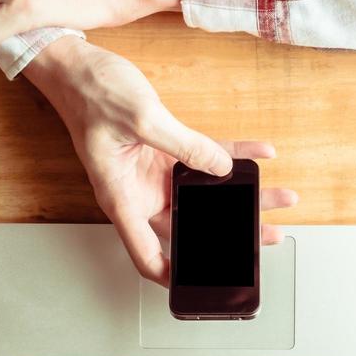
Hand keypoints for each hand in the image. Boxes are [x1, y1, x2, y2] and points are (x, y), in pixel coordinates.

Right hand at [24, 37, 296, 284]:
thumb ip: (185, 145)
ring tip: (278, 198)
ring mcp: (155, 174)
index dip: (171, 277)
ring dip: (242, 196)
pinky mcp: (165, 151)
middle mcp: (140, 193)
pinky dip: (234, 157)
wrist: (77, 68)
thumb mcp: (142, 119)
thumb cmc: (89, 96)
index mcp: (122, 198)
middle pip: (189, 226)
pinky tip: (260, 156)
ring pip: (205, 196)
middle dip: (230, 232)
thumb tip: (221, 167)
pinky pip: (205, 158)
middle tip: (265, 236)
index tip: (199, 288)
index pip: (146, 254)